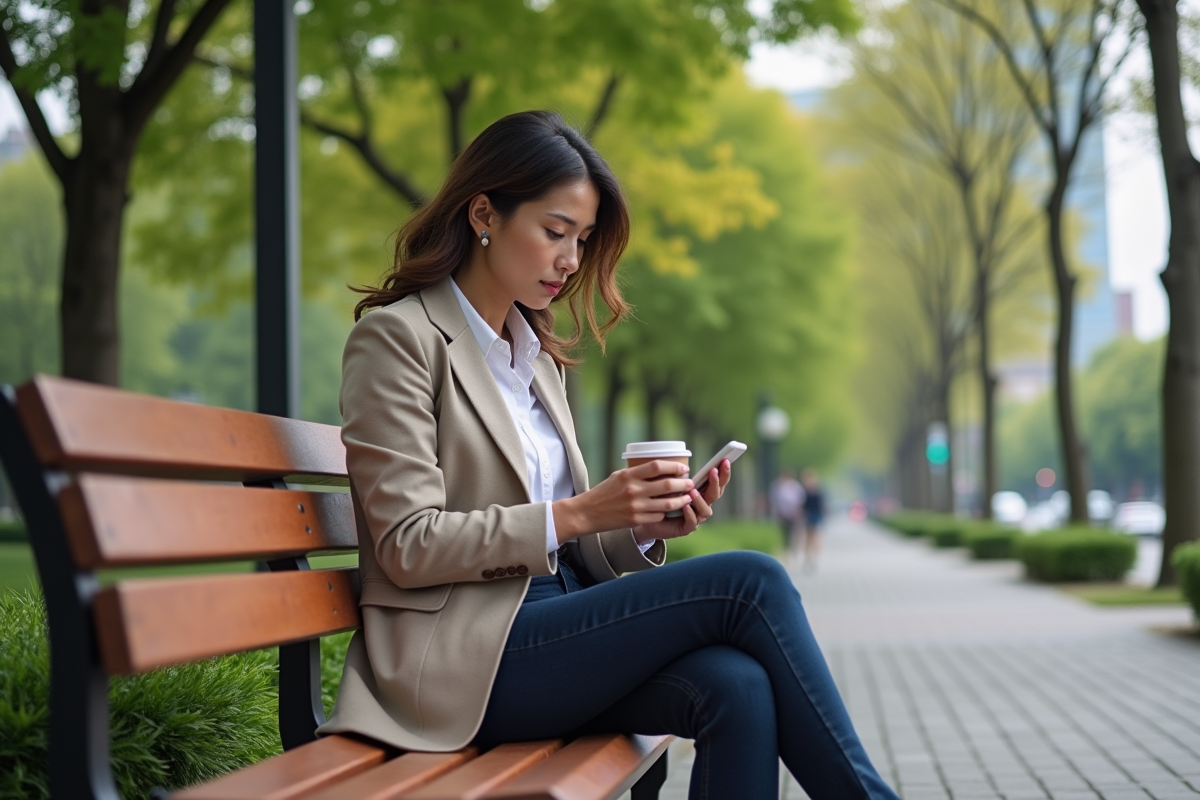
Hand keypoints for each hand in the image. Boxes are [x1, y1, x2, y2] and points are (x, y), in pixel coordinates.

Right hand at [552, 460, 693, 543]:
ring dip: (681, 501)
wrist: (587, 513)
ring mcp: (635, 507)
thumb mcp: (618, 476)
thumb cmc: (604, 492)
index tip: (684, 468)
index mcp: (629, 475)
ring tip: (687, 498)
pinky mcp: (635, 520)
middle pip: (666, 485)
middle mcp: (633, 490)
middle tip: (690, 483)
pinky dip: (666, 513)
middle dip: (683, 484)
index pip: (657, 466)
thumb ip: (636, 473)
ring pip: (667, 504)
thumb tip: (659, 469)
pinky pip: (658, 516)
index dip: (674, 467)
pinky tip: (670, 510)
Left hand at [633, 458, 732, 543]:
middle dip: (717, 482)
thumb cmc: (659, 498)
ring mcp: (696, 517)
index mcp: (701, 492)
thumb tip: (683, 467)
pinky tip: (685, 505)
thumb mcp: (669, 484)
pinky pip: (693, 522)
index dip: (722, 472)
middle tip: (714, 471)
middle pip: (716, 494)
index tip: (724, 460)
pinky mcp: (686, 528)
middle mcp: (702, 504)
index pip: (716, 482)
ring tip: (693, 491)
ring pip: (706, 510)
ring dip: (701, 499)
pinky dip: (690, 513)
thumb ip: (678, 477)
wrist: (648, 517)